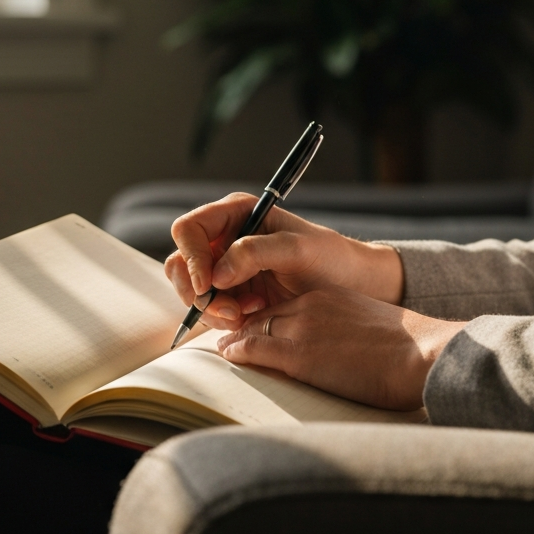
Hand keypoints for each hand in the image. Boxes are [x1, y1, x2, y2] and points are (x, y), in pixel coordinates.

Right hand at [165, 193, 403, 329]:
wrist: (353, 286)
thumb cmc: (331, 258)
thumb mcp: (299, 249)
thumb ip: (255, 252)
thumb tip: (216, 274)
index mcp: (236, 214)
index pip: (188, 229)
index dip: (191, 256)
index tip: (207, 283)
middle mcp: (224, 239)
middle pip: (180, 263)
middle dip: (199, 291)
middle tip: (230, 309)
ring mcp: (226, 269)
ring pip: (191, 291)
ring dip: (213, 309)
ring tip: (248, 312)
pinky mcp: (232, 295)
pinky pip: (209, 310)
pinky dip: (224, 319)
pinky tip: (253, 315)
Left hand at [216, 285, 466, 410]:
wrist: (422, 355)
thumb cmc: (410, 352)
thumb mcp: (375, 329)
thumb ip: (351, 333)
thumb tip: (348, 354)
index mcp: (330, 298)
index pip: (286, 306)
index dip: (266, 318)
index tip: (255, 327)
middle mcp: (311, 307)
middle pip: (265, 313)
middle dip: (243, 324)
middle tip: (226, 334)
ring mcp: (303, 329)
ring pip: (253, 327)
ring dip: (234, 337)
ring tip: (223, 346)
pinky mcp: (299, 355)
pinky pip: (254, 347)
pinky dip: (236, 349)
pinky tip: (227, 353)